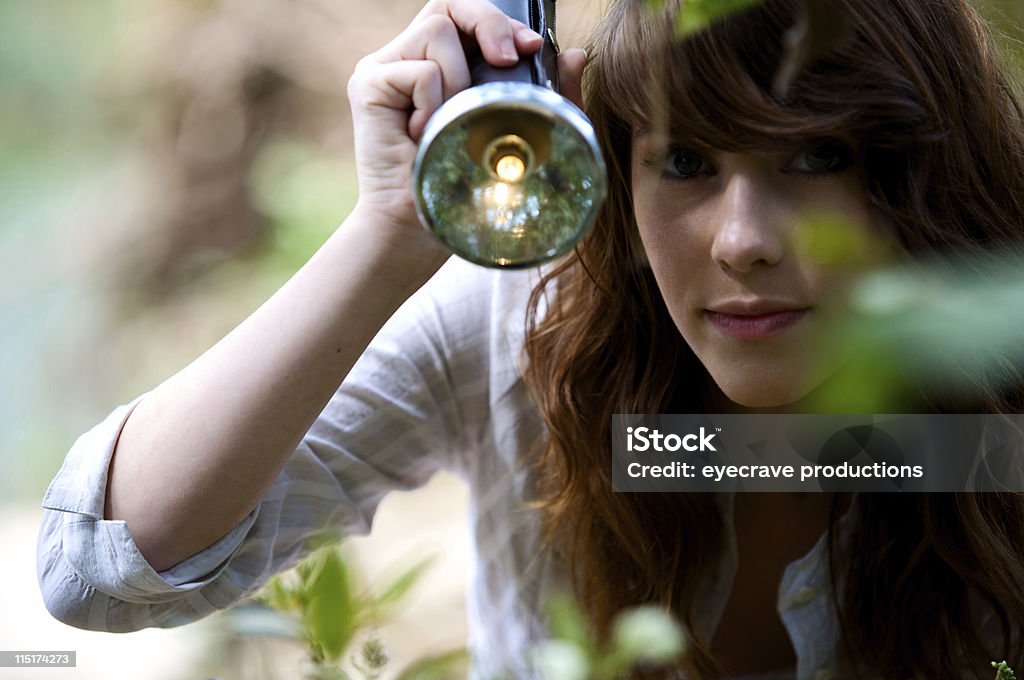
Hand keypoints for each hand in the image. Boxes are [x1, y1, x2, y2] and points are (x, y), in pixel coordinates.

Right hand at [346, 0, 586, 239]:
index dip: (497, 21)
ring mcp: (384, 69)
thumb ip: (551, 97)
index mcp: (440, 66)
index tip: (531, 47)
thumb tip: (577, 54)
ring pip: (435, 31)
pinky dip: (433, 101)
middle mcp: (407, 59)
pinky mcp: (368, 85)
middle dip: (487, 23)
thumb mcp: (522, 138)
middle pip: (447, 5)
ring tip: (450, 123)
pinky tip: (424, 135)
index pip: (465, 16)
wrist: (416, 233)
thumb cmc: (462, 192)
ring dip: (459, 78)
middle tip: (508, 59)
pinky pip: (417, 70)